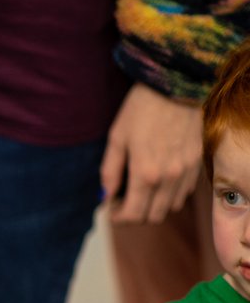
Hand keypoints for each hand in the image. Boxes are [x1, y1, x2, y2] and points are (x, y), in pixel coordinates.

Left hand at [101, 82, 202, 223]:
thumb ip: (110, 171)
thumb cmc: (141, 109)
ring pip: (171, 207)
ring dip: (154, 206)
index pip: (133, 214)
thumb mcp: (117, 138)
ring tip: (141, 192)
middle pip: (153, 216)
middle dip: (135, 214)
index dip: (118, 217)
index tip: (111, 209)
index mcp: (145, 174)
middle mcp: (169, 178)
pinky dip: (171, 195)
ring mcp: (186, 171)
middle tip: (123, 202)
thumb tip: (105, 196)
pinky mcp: (197, 163)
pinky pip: (185, 192)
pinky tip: (159, 182)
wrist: (176, 86)